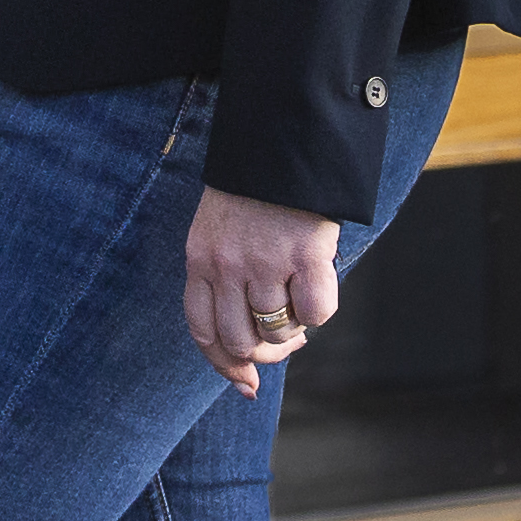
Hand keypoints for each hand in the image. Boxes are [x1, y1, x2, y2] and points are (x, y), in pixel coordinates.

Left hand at [182, 185, 343, 393]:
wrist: (284, 139)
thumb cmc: (254, 190)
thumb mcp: (219, 230)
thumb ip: (224, 279)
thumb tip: (248, 351)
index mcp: (200, 259)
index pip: (203, 332)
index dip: (224, 365)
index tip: (246, 381)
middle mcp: (227, 265)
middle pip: (240, 341)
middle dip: (266, 353)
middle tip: (286, 338)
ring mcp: (265, 261)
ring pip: (277, 332)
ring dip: (294, 328)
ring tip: (300, 298)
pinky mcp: (305, 255)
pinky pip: (315, 314)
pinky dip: (320, 310)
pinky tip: (318, 284)